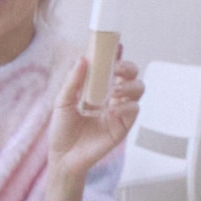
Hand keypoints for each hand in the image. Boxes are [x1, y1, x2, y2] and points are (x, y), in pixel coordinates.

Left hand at [46, 52, 143, 193]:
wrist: (64, 156)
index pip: (112, 66)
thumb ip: (73, 80)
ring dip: (129, 85)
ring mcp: (120, 110)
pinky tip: (112, 109)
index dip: (117, 54)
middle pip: (131, 75)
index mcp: (98, 88)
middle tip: (117, 68)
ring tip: (114, 91)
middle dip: (128, 67)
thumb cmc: (63, 129)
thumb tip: (82, 59)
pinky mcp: (123, 125)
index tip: (116, 45)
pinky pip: (134, 110)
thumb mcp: (62, 101)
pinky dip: (126, 106)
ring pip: (138, 89)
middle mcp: (112, 96)